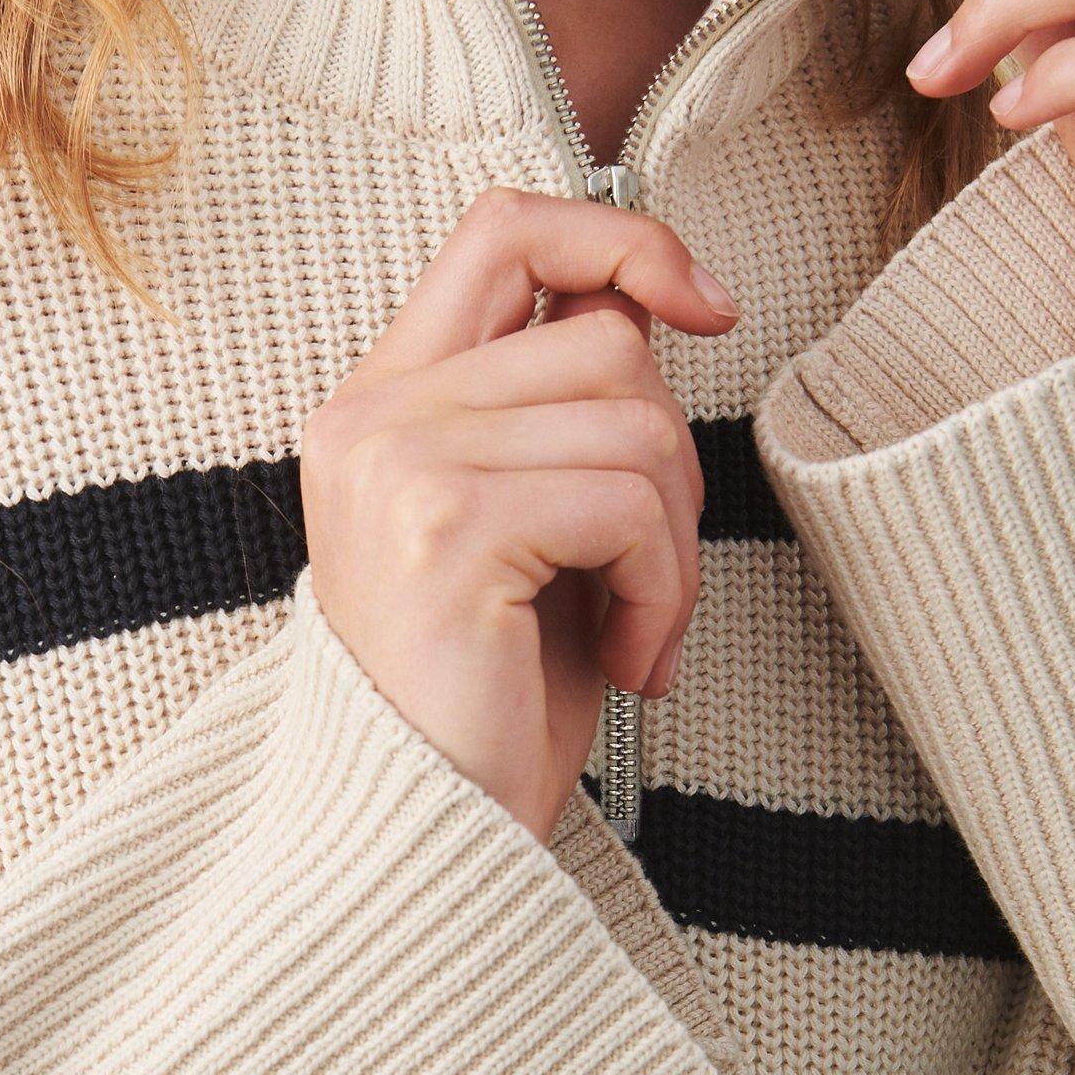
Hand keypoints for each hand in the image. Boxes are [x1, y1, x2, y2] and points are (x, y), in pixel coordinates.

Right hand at [300, 188, 741, 843]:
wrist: (415, 847)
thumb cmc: (481, 704)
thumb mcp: (524, 526)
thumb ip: (558, 410)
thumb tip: (659, 297)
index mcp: (377, 404)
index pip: (504, 227)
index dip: (621, 237)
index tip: (703, 307)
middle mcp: (371, 418)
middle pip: (602, 337)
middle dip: (672, 456)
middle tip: (650, 573)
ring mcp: (400, 466)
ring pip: (634, 420)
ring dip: (674, 542)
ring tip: (636, 630)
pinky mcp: (448, 528)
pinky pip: (629, 503)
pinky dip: (664, 592)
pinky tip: (628, 663)